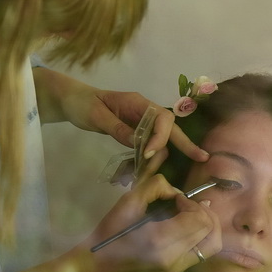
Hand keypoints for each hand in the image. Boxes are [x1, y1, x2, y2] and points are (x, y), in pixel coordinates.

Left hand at [33, 66, 208, 162]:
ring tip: (165, 171)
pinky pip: (147, 142)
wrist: (69, 100)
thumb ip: (117, 128)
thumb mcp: (96, 116)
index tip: (148, 153)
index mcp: (137, 103)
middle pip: (170, 126)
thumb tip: (138, 144)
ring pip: (161, 136)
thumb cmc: (81, 103)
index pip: (161, 118)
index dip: (160, 136)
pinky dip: (151, 154)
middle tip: (202, 158)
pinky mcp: (133, 130)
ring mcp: (138, 121)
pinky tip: (151, 168)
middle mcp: (143, 111)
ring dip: (165, 151)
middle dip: (185, 142)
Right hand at [83, 153, 221, 271]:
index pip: (199, 219)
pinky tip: (184, 227)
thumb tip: (176, 192)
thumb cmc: (110, 233)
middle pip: (211, 232)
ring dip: (208, 225)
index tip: (177, 199)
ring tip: (192, 215)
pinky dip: (200, 236)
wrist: (98, 268)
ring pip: (212, 245)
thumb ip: (155, 187)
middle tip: (186, 205)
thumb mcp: (128, 202)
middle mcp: (174, 259)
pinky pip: (201, 252)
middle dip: (203, 212)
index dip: (192, 204)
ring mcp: (177, 269)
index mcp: (160, 241)